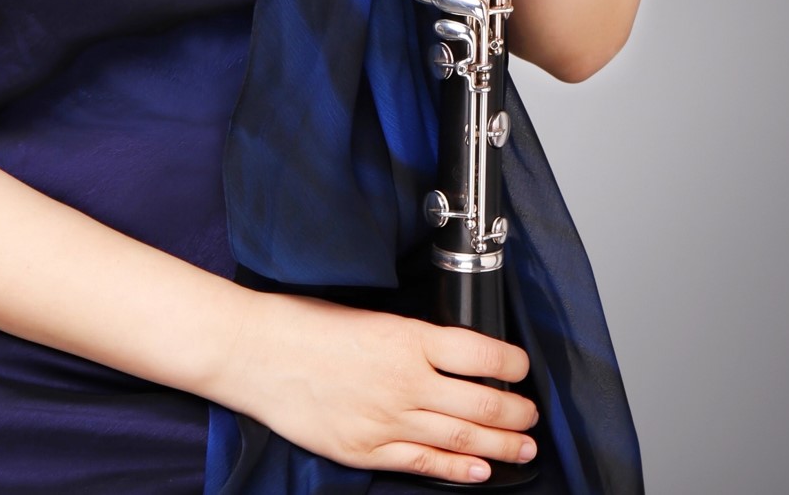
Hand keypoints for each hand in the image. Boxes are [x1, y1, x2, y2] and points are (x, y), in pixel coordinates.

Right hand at [217, 291, 537, 483]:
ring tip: (523, 446)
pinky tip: (480, 471)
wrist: (257, 352)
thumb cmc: (304, 324)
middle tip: (531, 414)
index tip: (521, 367)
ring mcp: (386, 420)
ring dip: (500, 445)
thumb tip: (449, 354)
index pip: (480, 354)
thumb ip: (410, 339)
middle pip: (479, 404)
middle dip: (514, 413)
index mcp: (406, 337)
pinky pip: (422, 464)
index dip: (509, 364)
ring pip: (459, 439)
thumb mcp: (369, 316)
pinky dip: (457, 471)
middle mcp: (405, 381)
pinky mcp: (365, 449)